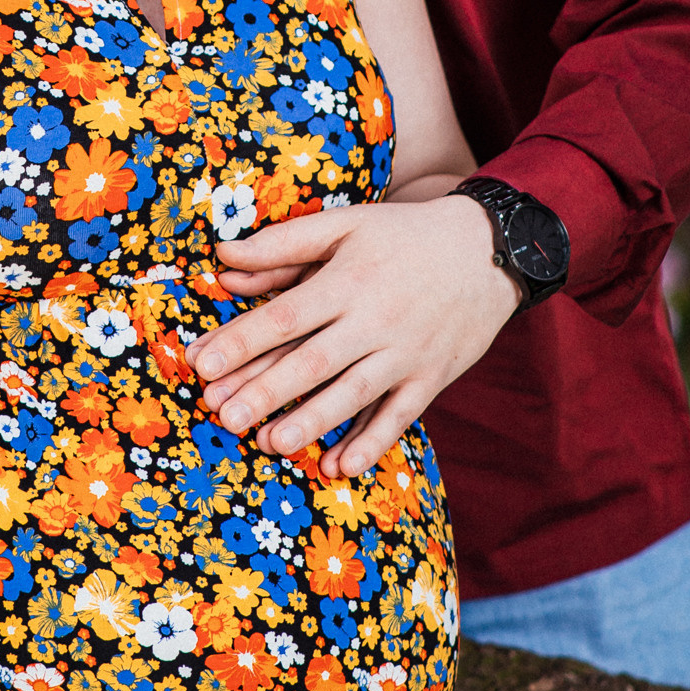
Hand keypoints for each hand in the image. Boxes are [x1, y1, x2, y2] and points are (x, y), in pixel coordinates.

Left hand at [192, 193, 519, 473]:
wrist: (486, 250)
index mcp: (348, 281)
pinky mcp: (431, 377)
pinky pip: (400, 416)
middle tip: (225, 417)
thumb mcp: (345, 224)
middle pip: (314, 360)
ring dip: (313, 422)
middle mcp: (375, 320)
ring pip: (354, 393)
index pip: (287, 315)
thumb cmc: (403, 235)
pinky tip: (340, 466)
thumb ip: (284, 244)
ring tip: (271, 444)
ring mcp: (406, 353)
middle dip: (267, 391)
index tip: (203, 364)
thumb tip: (224, 258)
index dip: (243, 340)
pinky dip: (371, 442)